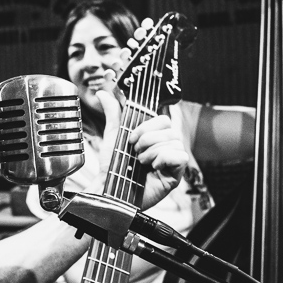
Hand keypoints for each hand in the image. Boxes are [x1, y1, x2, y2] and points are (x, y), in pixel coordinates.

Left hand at [94, 89, 187, 209]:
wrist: (110, 189)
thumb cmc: (113, 167)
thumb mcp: (113, 136)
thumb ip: (113, 114)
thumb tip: (103, 93)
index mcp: (154, 137)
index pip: (163, 119)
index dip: (147, 126)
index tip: (131, 138)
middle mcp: (165, 147)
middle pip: (170, 128)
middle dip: (147, 140)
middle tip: (136, 153)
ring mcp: (172, 160)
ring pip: (173, 142)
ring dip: (151, 152)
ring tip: (142, 163)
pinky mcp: (176, 174)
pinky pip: (179, 156)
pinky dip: (163, 160)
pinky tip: (154, 169)